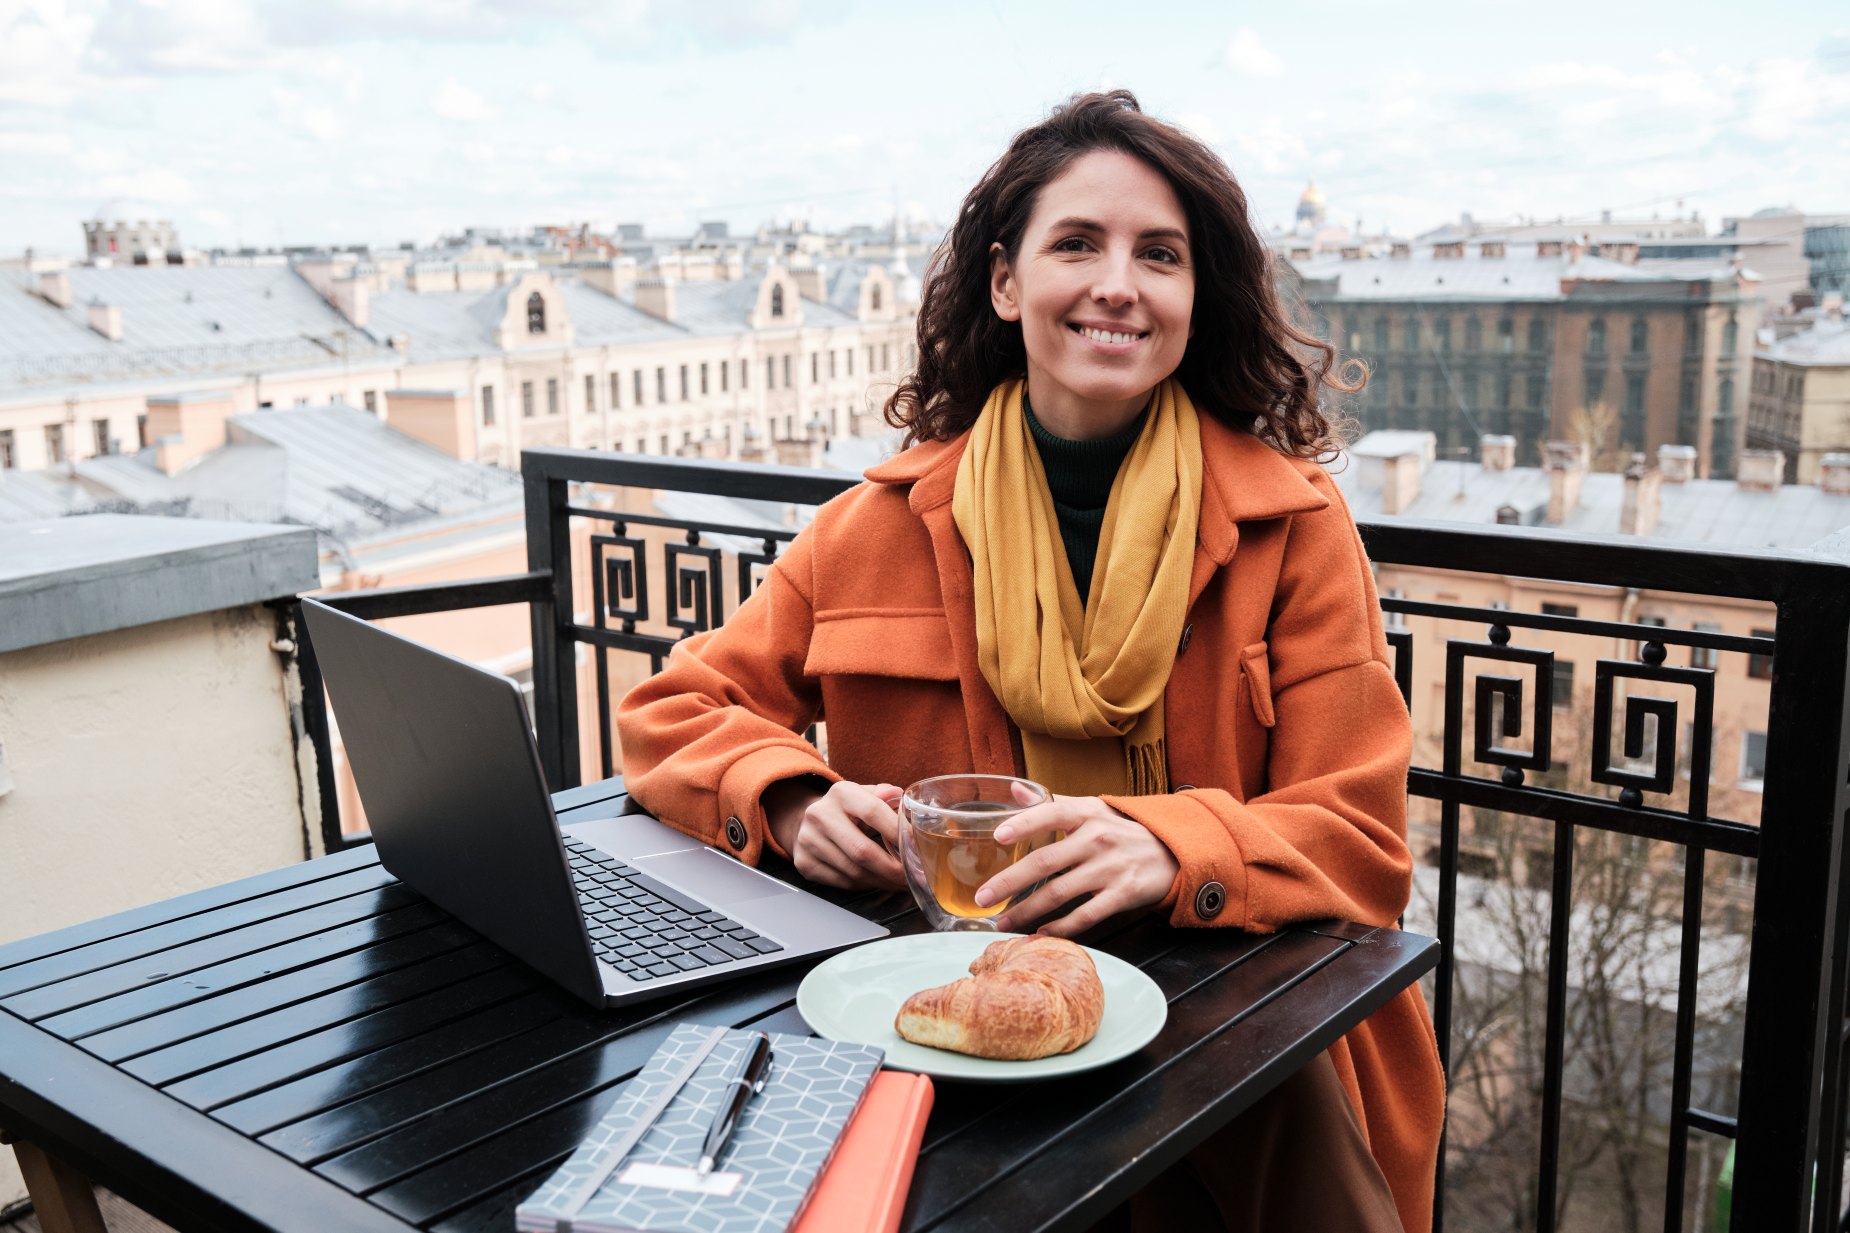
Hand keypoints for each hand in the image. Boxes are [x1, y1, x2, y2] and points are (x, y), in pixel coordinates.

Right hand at [764, 778, 905, 890]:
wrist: (806, 821)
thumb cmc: (847, 810)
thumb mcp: (864, 795)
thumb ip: (886, 796)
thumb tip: (903, 799)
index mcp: (840, 793)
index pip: (873, 811)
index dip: (897, 831)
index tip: (916, 847)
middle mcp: (820, 815)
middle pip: (862, 851)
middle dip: (892, 869)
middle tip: (913, 876)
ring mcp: (809, 841)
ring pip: (854, 872)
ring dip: (882, 881)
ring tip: (900, 882)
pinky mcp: (805, 863)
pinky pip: (843, 882)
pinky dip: (866, 885)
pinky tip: (880, 882)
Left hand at [977, 796, 1179, 937]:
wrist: (1171, 851)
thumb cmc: (1120, 830)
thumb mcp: (1091, 808)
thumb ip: (1052, 802)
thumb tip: (1013, 788)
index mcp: (1086, 814)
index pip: (1050, 814)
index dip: (1024, 823)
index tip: (998, 836)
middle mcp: (1096, 839)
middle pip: (1045, 862)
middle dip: (1010, 882)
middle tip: (983, 897)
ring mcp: (1110, 869)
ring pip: (1059, 893)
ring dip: (1027, 911)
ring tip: (1003, 921)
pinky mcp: (1122, 895)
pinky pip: (1085, 915)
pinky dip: (1060, 927)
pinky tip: (1040, 933)